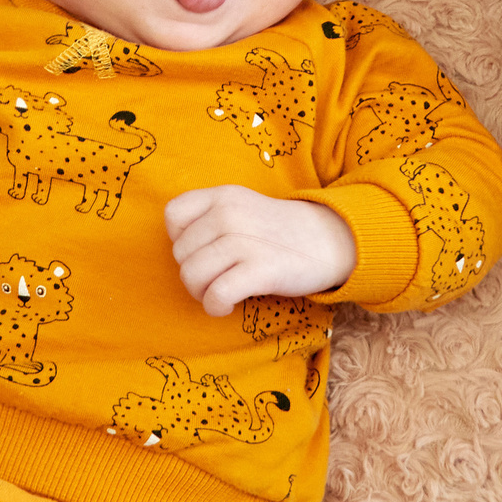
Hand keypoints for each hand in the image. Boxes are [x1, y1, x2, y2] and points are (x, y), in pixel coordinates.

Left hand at [163, 186, 356, 317]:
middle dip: (193, 274)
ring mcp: (243, 240)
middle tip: (217, 278)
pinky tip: (228, 305)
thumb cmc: (277, 231)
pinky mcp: (260, 269)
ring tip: (221, 293)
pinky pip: (216, 294)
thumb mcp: (241, 206)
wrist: (328, 240)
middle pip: (180, 254)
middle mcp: (229, 213)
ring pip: (192, 276)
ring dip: (202, 294)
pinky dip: (216, 306)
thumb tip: (178, 249)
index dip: (180, 239)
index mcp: (222, 195)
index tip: (203, 250)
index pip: (173, 215)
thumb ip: (209, 217)